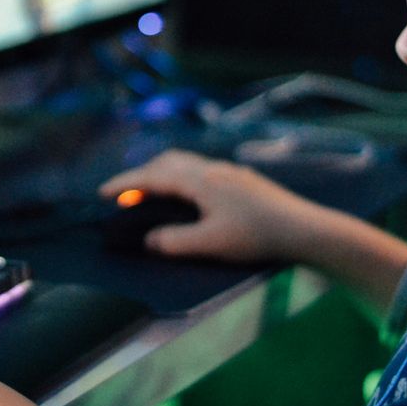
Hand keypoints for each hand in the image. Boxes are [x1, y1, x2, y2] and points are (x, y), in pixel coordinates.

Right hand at [98, 149, 324, 263]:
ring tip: (150, 193)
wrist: (303, 228)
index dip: (125, 184)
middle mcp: (212, 169)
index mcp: (200, 180)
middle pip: (167, 162)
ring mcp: (229, 172)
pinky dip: (180, 178)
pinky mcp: (242, 180)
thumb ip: (175, 242)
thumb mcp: (211, 243)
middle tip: (123, 195)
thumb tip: (149, 240)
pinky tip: (188, 196)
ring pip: (185, 164)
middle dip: (141, 175)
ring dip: (162, 175)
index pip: (153, 177)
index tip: (102, 193)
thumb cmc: (257, 235)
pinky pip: (200, 170)